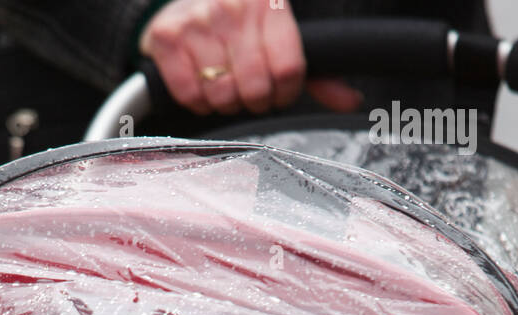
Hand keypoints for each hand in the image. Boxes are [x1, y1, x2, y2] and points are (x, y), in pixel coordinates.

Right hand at [139, 0, 361, 118]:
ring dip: (225, 102)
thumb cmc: (236, 26)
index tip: (278, 92)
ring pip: (222, 94)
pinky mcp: (168, 38)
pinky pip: (190, 94)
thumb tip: (350, 100)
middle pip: (255, 87)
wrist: (181, 4)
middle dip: (254, 101)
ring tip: (224, 86)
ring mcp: (198, 20)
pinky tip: (201, 86)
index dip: (285, 93)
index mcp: (268, 3)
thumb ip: (317, 71)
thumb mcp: (278, 36)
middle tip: (249, 93)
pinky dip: (197, 102)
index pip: (288, 68)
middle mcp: (234, 7)